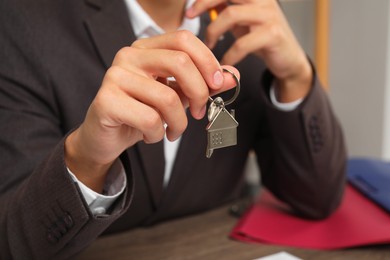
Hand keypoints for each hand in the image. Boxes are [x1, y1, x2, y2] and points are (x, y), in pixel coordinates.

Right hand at [65, 31, 238, 191]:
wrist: (105, 137)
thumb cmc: (142, 113)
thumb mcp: (177, 97)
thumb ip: (202, 85)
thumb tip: (233, 77)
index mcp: (146, 48)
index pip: (185, 39)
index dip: (208, 61)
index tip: (218, 85)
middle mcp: (129, 56)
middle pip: (180, 62)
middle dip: (199, 93)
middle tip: (199, 113)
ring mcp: (115, 76)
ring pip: (167, 97)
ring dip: (179, 123)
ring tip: (173, 131)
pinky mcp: (106, 100)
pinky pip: (149, 119)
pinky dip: (158, 134)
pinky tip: (150, 136)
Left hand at [187, 0, 311, 101]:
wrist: (289, 60)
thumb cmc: (262, 39)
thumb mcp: (242, 20)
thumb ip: (226, 9)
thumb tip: (203, 4)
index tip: (189, 11)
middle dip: (203, 2)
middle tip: (190, 17)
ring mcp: (269, 15)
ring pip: (231, 14)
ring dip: (213, 31)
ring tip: (209, 45)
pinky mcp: (273, 35)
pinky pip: (242, 44)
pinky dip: (229, 55)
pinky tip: (223, 63)